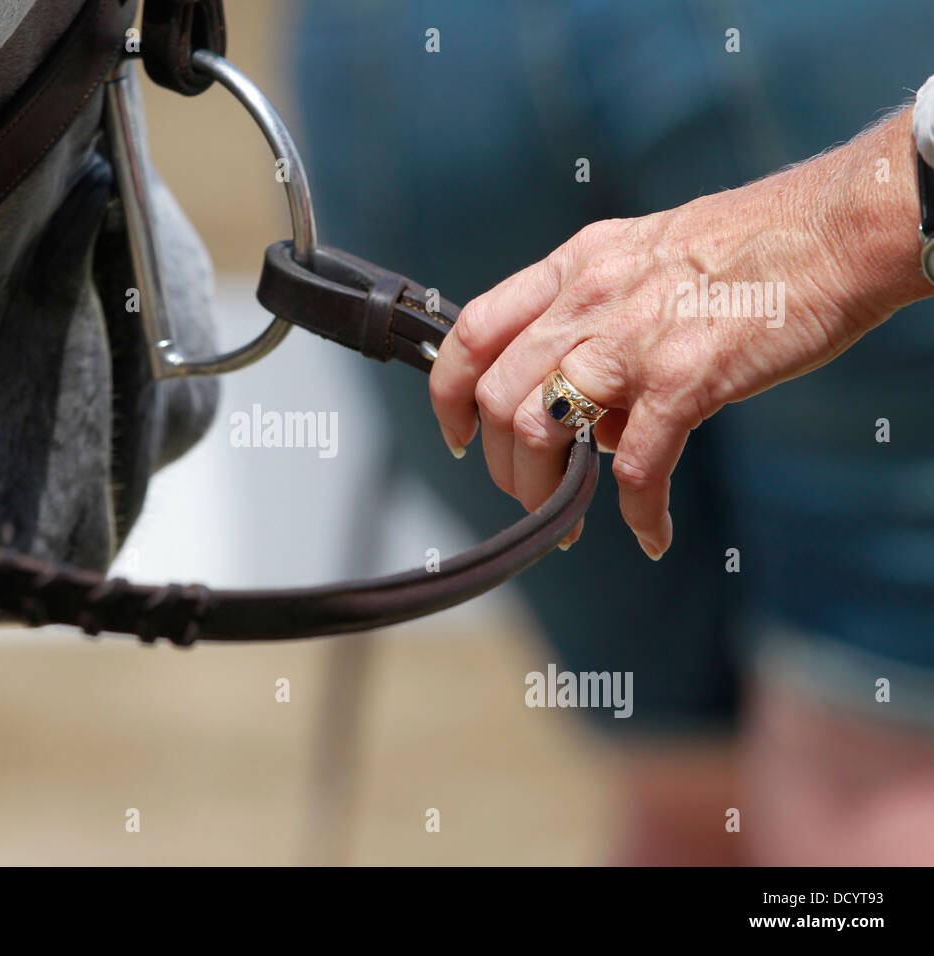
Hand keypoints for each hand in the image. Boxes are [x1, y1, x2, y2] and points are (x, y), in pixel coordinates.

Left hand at [429, 108, 928, 558]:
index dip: (448, 395)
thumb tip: (589, 415)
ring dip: (547, 494)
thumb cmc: (748, 245)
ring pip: (541, 432)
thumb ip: (595, 323)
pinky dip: (636, 512)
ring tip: (568, 524)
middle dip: (502, 465)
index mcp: (572, 269)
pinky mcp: (686, 378)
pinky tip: (652, 533)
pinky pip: (635, 466)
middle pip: (497, 398)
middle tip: (529, 495)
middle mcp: (586, 301)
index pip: (472, 333)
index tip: (460, 438)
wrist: (834, 229)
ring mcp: (631, 340)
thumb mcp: (641, 260)